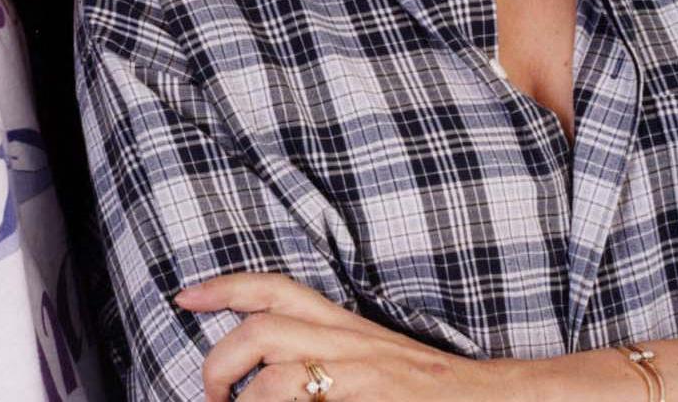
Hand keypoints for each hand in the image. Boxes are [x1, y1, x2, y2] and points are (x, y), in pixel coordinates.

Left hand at [177, 271, 530, 401]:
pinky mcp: (368, 401)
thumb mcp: (371, 357)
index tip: (184, 295)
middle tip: (209, 392)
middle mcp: (348, 343)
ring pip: (275, 377)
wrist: (492, 400)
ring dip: (246, 401)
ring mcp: (358, 377)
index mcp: (345, 324)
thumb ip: (325, 354)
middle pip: (262, 329)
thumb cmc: (427, 387)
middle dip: (219, 360)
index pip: (275, 289)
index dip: (224, 286)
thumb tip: (267, 372)